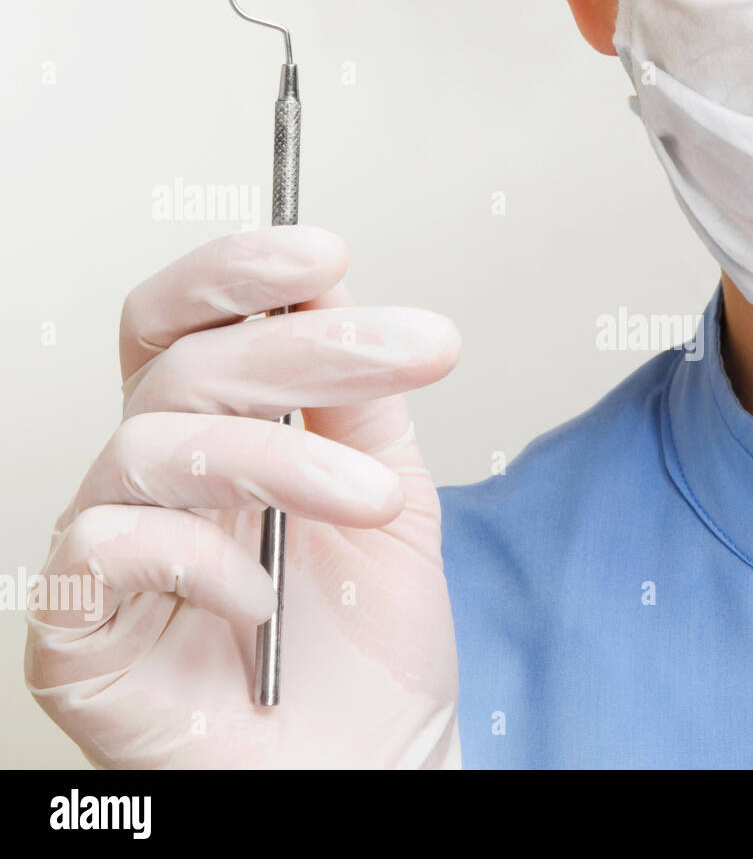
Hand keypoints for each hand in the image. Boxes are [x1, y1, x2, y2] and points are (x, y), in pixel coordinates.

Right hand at [25, 226, 461, 767]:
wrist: (370, 762)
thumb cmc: (367, 642)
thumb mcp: (388, 495)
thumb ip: (358, 402)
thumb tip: (332, 286)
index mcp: (216, 436)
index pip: (186, 324)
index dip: (235, 271)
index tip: (324, 250)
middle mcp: (152, 482)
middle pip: (182, 367)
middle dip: (307, 345)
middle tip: (413, 349)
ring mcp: (108, 551)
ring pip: (151, 445)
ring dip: (280, 459)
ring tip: (374, 502)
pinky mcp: (79, 632)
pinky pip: (107, 553)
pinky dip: (204, 561)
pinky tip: (267, 600)